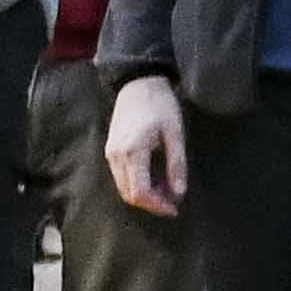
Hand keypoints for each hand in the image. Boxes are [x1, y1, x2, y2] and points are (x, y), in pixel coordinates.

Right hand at [106, 73, 189, 217]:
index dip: (157, 205)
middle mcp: (116, 156)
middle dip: (151, 203)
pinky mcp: (111, 150)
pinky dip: (137, 184)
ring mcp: (110, 153)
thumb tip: (179, 193)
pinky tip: (155, 178)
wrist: (138, 83)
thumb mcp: (175, 134)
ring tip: (166, 190)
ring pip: (124, 187)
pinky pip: (121, 177)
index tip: (174, 208)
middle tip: (172, 201)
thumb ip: (176, 165)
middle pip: (129, 194)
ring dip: (145, 195)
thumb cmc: (160, 105)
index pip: (140, 192)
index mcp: (132, 151)